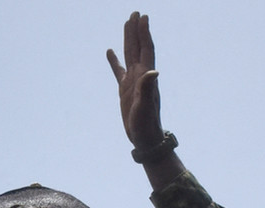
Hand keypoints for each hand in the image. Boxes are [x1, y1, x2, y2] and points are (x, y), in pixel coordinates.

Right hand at [107, 12, 164, 149]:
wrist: (145, 138)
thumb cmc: (146, 124)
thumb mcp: (145, 106)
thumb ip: (148, 88)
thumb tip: (153, 70)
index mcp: (145, 76)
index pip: (145, 49)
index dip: (144, 33)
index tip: (142, 16)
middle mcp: (140, 75)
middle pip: (138, 47)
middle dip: (137, 30)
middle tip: (136, 13)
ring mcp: (132, 81)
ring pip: (129, 55)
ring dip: (128, 39)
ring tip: (127, 24)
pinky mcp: (124, 90)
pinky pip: (118, 70)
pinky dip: (114, 60)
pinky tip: (110, 51)